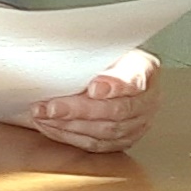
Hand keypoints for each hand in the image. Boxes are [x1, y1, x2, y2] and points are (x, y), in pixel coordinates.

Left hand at [12, 52, 158, 154]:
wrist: (94, 73)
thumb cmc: (94, 57)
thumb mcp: (94, 46)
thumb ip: (87, 50)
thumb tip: (64, 47)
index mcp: (143, 67)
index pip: (134, 78)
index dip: (115, 85)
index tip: (94, 88)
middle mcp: (147, 97)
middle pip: (118, 110)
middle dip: (80, 110)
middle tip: (52, 107)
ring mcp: (138, 122)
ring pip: (107, 131)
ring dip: (70, 124)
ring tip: (42, 114)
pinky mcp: (123, 139)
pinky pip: (97, 144)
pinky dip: (69, 136)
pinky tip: (49, 125)